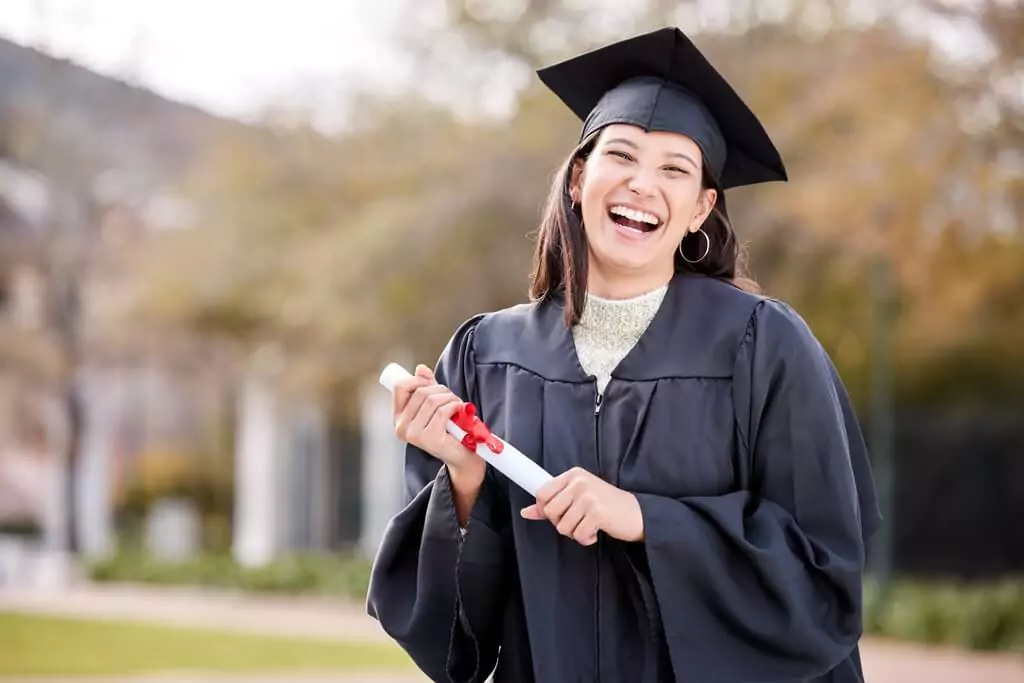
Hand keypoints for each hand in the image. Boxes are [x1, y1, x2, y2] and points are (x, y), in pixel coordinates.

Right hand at [392, 364, 480, 476]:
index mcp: (398, 417)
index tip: (432, 383)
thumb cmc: (448, 428)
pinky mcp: (429, 439)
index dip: (418, 380)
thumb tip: (421, 369)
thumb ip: (427, 386)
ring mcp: (414, 434)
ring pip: (432, 400)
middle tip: (451, 397)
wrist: (462, 455)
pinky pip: (443, 412)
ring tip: (457, 405)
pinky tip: (460, 411)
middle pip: (420, 392)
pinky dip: (455, 407)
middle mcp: (401, 427)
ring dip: (450, 398)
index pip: (400, 387)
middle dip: (440, 389)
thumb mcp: (435, 404)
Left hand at [520, 467, 643, 544]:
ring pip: (562, 526)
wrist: (638, 513)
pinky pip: (577, 534)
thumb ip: (552, 503)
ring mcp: (588, 496)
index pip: (542, 493)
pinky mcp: (597, 512)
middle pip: (549, 511)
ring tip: (589, 526)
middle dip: (561, 523)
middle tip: (577, 522)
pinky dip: (586, 538)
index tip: (559, 514)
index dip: (545, 510)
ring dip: (575, 533)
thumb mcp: (578, 498)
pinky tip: (596, 532)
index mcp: (573, 475)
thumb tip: (526, 512)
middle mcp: (579, 482)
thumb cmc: (606, 506)